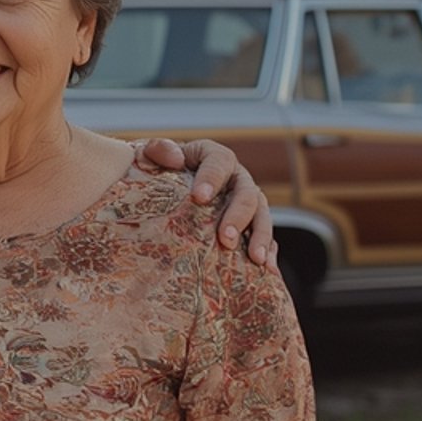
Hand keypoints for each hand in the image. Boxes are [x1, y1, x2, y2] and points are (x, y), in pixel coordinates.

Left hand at [135, 137, 276, 268]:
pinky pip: (266, 235)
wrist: (165, 188)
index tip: (198, 197)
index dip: (211, 178)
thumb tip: (176, 158)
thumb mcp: (152, 155)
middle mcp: (236, 176)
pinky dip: (269, 252)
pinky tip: (268, 271)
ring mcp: (246, 199)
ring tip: (255, 259)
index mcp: (213, 156)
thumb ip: (158, 150)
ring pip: (261, 214)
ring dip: (260, 236)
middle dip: (238, 216)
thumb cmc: (157, 171)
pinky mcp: (251, 222)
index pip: (218, 163)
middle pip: (246, 192)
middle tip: (226, 238)